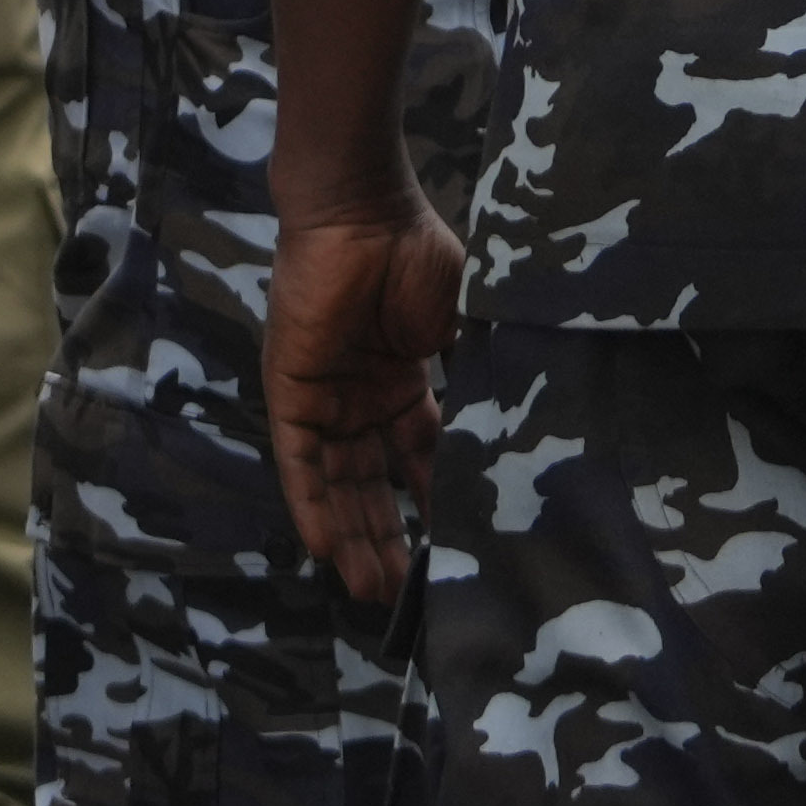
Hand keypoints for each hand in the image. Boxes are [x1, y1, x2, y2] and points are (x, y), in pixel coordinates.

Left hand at [264, 185, 464, 604]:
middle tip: (404, 594)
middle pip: (374, 484)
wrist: (362, 211)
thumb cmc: (416, 251)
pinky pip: (299, 464)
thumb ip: (473, 368)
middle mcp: (361, 398)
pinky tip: (327, 550)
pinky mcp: (292, 394)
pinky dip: (312, 505)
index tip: (452, 546)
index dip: (431, 501)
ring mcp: (326, 399)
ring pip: (339, 485)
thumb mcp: (460, 320)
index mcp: (403, 378)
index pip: (417, 456)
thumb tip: (513, 412)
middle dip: (389, 537)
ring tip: (374, 590)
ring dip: (354, 536)